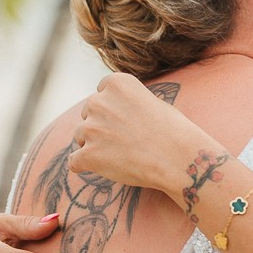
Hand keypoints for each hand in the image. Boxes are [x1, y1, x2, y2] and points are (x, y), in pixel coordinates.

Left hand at [69, 73, 216, 199]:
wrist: (178, 159)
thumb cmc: (174, 132)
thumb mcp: (154, 101)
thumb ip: (129, 101)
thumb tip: (117, 110)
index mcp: (117, 83)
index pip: (102, 91)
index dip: (113, 108)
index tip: (126, 121)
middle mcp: (99, 101)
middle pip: (88, 113)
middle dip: (100, 125)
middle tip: (123, 141)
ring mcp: (92, 128)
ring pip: (79, 136)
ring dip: (92, 145)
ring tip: (118, 156)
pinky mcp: (88, 154)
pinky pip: (74, 161)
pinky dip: (84, 166)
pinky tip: (101, 169)